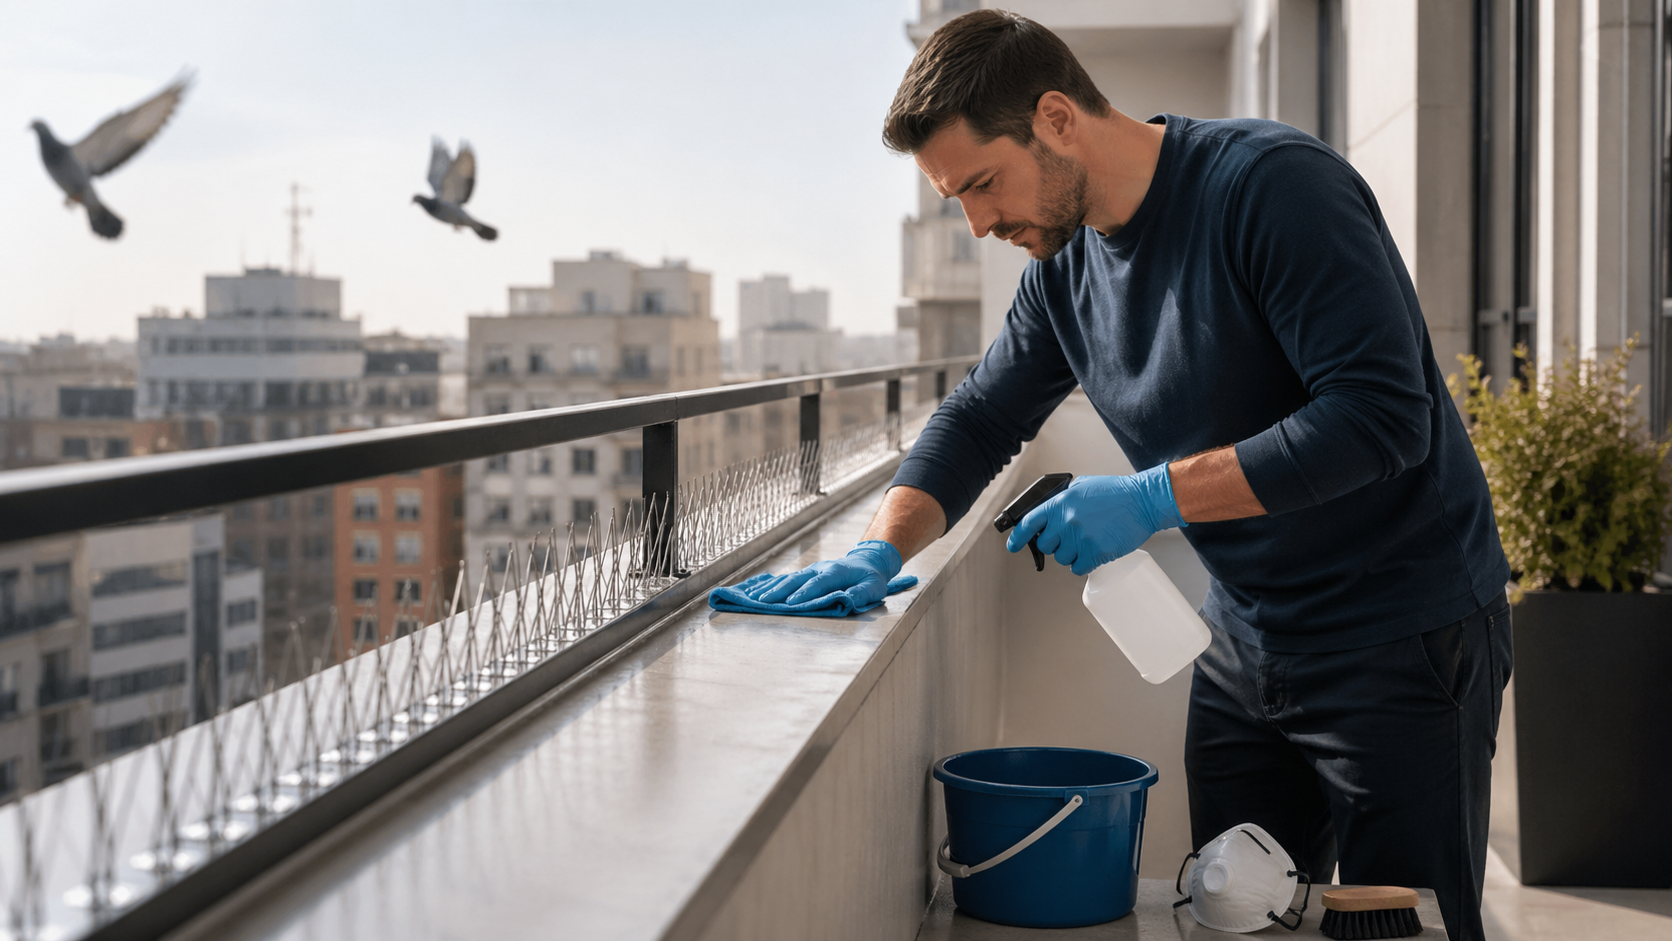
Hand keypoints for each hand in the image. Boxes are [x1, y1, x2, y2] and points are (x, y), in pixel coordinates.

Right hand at [746, 540, 903, 607]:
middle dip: (779, 591)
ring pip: (787, 578)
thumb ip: (863, 593)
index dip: (806, 593)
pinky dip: (770, 585)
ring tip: (754, 597)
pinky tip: (755, 590)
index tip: (792, 603)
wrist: (866, 561)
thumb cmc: (871, 578)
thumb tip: (848, 600)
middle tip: (763, 602)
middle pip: (797, 579)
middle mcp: (820, 568)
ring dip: (770, 588)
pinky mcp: (805, 574)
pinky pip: (785, 579)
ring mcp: (811, 570)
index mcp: (837, 571)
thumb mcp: (875, 586)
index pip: (820, 582)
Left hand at [1005, 466, 1185, 575]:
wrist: (1143, 502)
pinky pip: (1078, 568)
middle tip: (1071, 538)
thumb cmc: (1116, 493)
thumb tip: (1048, 514)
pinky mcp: (1095, 553)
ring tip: (1089, 540)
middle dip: (1056, 545)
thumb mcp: (1082, 487)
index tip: (1013, 545)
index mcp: (1060, 503)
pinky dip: (1084, 564)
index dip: (1018, 537)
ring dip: (1072, 554)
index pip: (1028, 523)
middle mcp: (1066, 521)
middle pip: (1046, 546)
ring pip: (1062, 559)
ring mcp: (1080, 538)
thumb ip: (1062, 500)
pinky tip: (1095, 551)